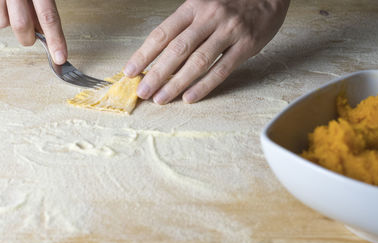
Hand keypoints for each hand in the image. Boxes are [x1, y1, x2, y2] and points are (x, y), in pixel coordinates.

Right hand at [0, 0, 66, 64]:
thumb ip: (44, 8)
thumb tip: (44, 34)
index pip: (49, 17)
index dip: (55, 40)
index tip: (60, 58)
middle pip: (21, 26)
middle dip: (27, 37)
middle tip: (31, 35)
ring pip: (1, 24)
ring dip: (8, 23)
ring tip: (12, 9)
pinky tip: (1, 3)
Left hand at [124, 0, 289, 103]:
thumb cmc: (232, 0)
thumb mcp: (204, 3)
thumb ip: (186, 24)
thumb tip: (161, 53)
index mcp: (193, 5)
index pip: (162, 33)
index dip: (144, 54)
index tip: (130, 71)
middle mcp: (209, 17)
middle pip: (176, 50)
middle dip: (156, 74)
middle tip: (143, 92)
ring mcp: (229, 31)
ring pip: (197, 62)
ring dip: (176, 83)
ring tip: (161, 98)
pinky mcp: (247, 44)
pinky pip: (222, 69)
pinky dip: (205, 85)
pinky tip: (190, 97)